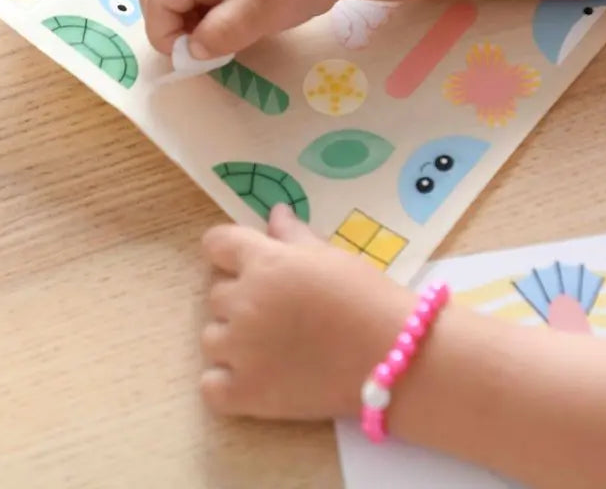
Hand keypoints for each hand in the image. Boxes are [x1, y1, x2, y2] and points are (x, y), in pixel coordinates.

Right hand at [139, 0, 356, 58]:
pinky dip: (202, 8)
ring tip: (218, 37)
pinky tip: (231, 21)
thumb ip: (219, 34)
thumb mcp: (260, 13)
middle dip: (168, 24)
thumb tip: (190, 52)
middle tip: (200, 47)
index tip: (194, 58)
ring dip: (185, 18)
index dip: (165, 34)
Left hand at [199, 206, 410, 419]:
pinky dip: (225, 383)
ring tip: (270, 347)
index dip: (228, 252)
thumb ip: (293, 235)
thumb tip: (274, 213)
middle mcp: (244, 301)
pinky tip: (254, 378)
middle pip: (217, 293)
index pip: (216, 243)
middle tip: (278, 311)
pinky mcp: (246, 393)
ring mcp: (241, 350)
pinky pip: (210, 385)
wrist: (394, 358)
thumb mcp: (329, 256)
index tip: (244, 262)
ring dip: (233, 340)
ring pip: (212, 338)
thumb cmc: (366, 297)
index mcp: (263, 262)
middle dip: (241, 298)